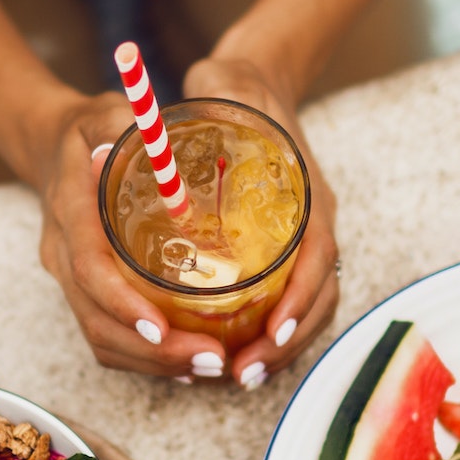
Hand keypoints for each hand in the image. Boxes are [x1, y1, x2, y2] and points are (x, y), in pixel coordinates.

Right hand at [31, 93, 235, 378]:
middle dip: (153, 351)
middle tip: (211, 359)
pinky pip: (108, 336)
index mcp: (68, 215)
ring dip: (153, 363)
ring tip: (210, 366)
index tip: (163, 328)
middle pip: (97, 322)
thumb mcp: (103, 115)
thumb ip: (121, 125)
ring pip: (101, 339)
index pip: (89, 271)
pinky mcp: (85, 292)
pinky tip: (188, 363)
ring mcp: (70, 280)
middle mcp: (62, 256)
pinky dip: (146, 357)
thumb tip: (151, 140)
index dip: (123, 305)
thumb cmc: (86, 131)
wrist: (49, 147)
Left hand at [181, 55, 340, 389]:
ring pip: (308, 309)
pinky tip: (239, 356)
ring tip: (239, 377)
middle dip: (285, 344)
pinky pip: (290, 303)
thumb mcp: (222, 88)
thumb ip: (200, 103)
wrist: (258, 82)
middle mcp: (313, 223)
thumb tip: (141, 132)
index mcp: (307, 193)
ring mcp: (304, 239)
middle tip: (242, 374)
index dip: (298, 300)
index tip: (268, 332)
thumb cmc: (236, 90)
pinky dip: (271, 335)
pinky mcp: (286, 250)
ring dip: (278, 350)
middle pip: (318, 298)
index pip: (318, 257)